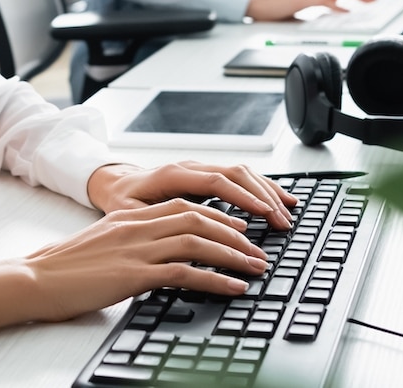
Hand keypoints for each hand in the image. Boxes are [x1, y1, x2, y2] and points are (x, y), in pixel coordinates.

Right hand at [0, 199, 268, 331]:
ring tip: (255, 267)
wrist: (35, 278)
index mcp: (131, 215)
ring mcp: (137, 248)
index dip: (219, 215)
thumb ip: (132, 241)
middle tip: (258, 249)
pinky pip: (185, 272)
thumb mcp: (104, 244)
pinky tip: (233, 288)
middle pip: (199, 218)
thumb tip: (159, 254)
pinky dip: (216, 280)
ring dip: (233, 254)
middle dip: (235, 233)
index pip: (185, 205)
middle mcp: (137, 225)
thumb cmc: (64, 267)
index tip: (241, 228)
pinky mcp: (134, 273)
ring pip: (198, 241)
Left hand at [87, 161, 296, 228]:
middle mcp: (190, 167)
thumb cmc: (121, 200)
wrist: (114, 183)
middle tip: (282, 222)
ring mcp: (200, 168)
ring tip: (287, 214)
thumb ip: (151, 220)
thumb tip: (174, 234)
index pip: (215, 182)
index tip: (264, 214)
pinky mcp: (207, 175)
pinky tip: (280, 200)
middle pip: (236, 175)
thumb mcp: (128, 213)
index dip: (242, 198)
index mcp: (172, 175)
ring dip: (267, 193)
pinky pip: (240, 177)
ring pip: (242, 173)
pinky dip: (262, 188)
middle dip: (263, 198)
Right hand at [245, 0, 374, 21]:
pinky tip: (346, 10)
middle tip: (375, 0)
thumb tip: (327, 22)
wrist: (256, 8)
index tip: (368, 0)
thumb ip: (313, 16)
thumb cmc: (275, 12)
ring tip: (367, 2)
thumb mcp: (299, 15)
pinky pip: (323, 1)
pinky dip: (336, 5)